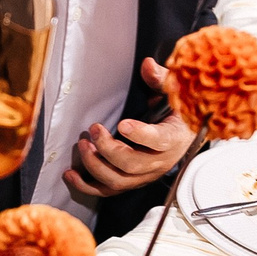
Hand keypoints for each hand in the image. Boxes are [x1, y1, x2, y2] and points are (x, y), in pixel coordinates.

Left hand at [63, 59, 193, 197]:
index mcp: (172, 138)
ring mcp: (144, 175)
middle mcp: (159, 162)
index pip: (159, 141)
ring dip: (95, 165)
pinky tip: (70, 174)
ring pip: (118, 180)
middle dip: (108, 149)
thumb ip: (161, 80)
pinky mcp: (131, 182)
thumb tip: (147, 65)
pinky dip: (87, 186)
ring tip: (83, 145)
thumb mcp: (176, 94)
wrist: (186, 139)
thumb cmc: (179, 115)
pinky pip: (108, 191)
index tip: (123, 124)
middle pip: (132, 164)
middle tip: (94, 130)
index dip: (141, 135)